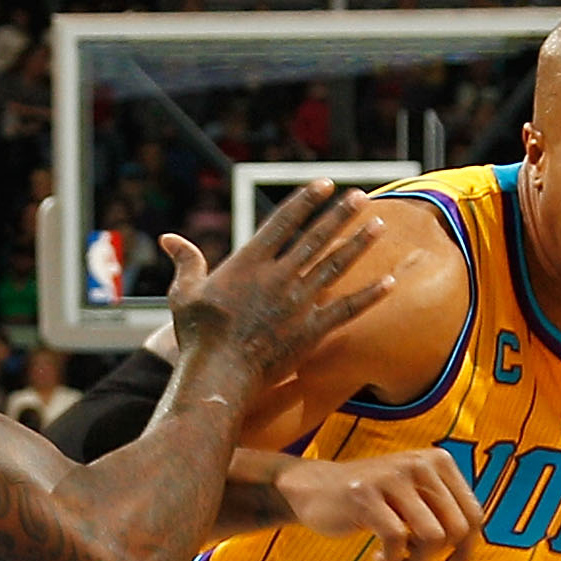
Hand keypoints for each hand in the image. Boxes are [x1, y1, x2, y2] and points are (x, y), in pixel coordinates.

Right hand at [162, 180, 390, 381]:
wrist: (219, 375)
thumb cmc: (198, 336)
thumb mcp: (184, 294)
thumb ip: (186, 262)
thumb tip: (169, 238)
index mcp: (250, 262)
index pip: (284, 222)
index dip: (306, 201)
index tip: (325, 185)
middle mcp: (279, 276)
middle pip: (317, 238)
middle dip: (340, 215)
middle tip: (360, 197)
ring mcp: (299, 303)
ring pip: (336, 266)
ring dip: (359, 244)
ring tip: (379, 225)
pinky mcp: (312, 330)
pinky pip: (347, 309)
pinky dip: (370, 295)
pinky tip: (391, 281)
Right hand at [276, 449, 483, 560]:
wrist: (314, 488)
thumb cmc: (371, 503)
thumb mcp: (414, 498)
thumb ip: (443, 515)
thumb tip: (467, 558)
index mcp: (439, 462)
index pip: (473, 514)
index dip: (468, 551)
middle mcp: (421, 464)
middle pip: (457, 529)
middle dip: (440, 559)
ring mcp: (393, 477)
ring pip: (433, 537)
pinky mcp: (366, 495)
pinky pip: (397, 540)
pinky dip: (392, 560)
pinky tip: (377, 557)